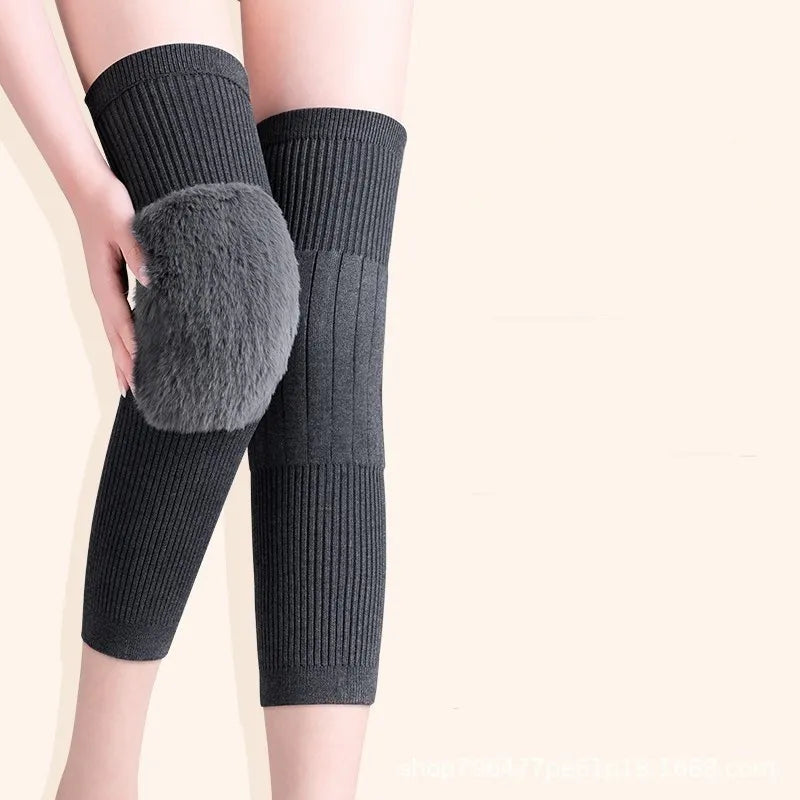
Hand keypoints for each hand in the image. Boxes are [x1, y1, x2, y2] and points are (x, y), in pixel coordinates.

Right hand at [71, 171, 148, 396]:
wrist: (91, 188)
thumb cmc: (110, 205)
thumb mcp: (127, 226)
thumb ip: (140, 254)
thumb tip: (154, 282)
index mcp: (105, 281)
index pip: (123, 323)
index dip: (133, 349)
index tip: (143, 373)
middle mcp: (103, 291)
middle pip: (116, 337)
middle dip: (126, 366)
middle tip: (136, 395)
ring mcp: (106, 289)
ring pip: (116, 332)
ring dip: (123, 358)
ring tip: (131, 387)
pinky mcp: (112, 284)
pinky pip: (120, 319)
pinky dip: (125, 340)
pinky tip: (133, 351)